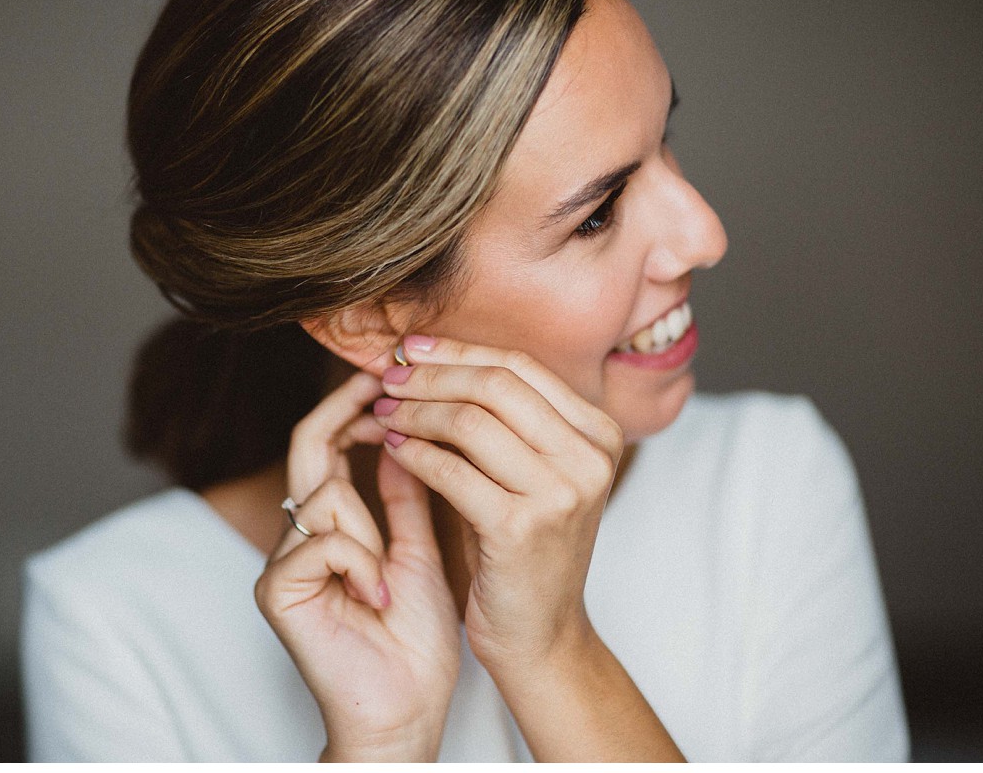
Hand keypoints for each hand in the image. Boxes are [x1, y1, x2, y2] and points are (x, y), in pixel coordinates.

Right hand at [254, 371, 460, 761]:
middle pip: (310, 448)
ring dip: (369, 526)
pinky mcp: (278, 590)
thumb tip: (411, 437)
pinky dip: (359, 562)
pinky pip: (319, 541)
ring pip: (322, 493)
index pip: (330, 444)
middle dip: (350, 415)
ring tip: (392, 574)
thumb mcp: (419, 552)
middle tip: (385, 387)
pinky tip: (381, 597)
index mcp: (329, 524)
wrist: (403, 712)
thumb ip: (406, 498)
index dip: (358, 406)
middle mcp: (298, 535)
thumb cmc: (415, 641)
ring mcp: (283, 562)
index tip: (402, 374)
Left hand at [372, 335, 623, 678]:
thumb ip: (500, 418)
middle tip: (387, 379)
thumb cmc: (523, 547)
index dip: (458, 350)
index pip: (520, 365)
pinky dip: (413, 453)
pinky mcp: (522, 528)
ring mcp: (561, 493)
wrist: (540, 634)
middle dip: (431, 375)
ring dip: (415, 411)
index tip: (409, 348)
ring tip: (384, 414)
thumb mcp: (528, 473)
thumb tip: (430, 356)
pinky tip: (393, 449)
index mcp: (599, 432)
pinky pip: (451, 470)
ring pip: (470, 421)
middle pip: (495, 383)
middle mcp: (590, 457)